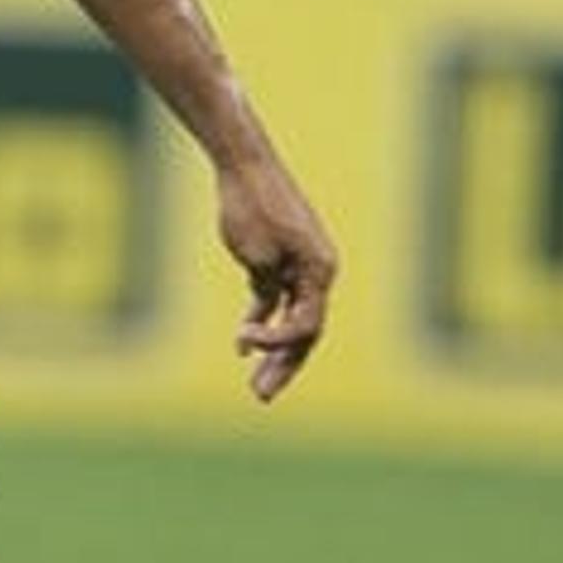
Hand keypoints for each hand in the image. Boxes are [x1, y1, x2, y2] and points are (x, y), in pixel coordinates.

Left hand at [217, 156, 336, 400]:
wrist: (244, 166)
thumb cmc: (251, 206)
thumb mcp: (256, 254)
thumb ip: (266, 287)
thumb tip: (268, 310)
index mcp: (320, 270)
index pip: (307, 325)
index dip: (278, 342)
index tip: (243, 341)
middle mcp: (316, 271)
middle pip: (305, 330)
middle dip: (283, 365)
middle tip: (261, 396)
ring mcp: (299, 267)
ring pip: (291, 319)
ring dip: (273, 351)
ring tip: (256, 383)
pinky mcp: (278, 261)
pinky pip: (274, 300)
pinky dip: (261, 322)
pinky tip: (242, 346)